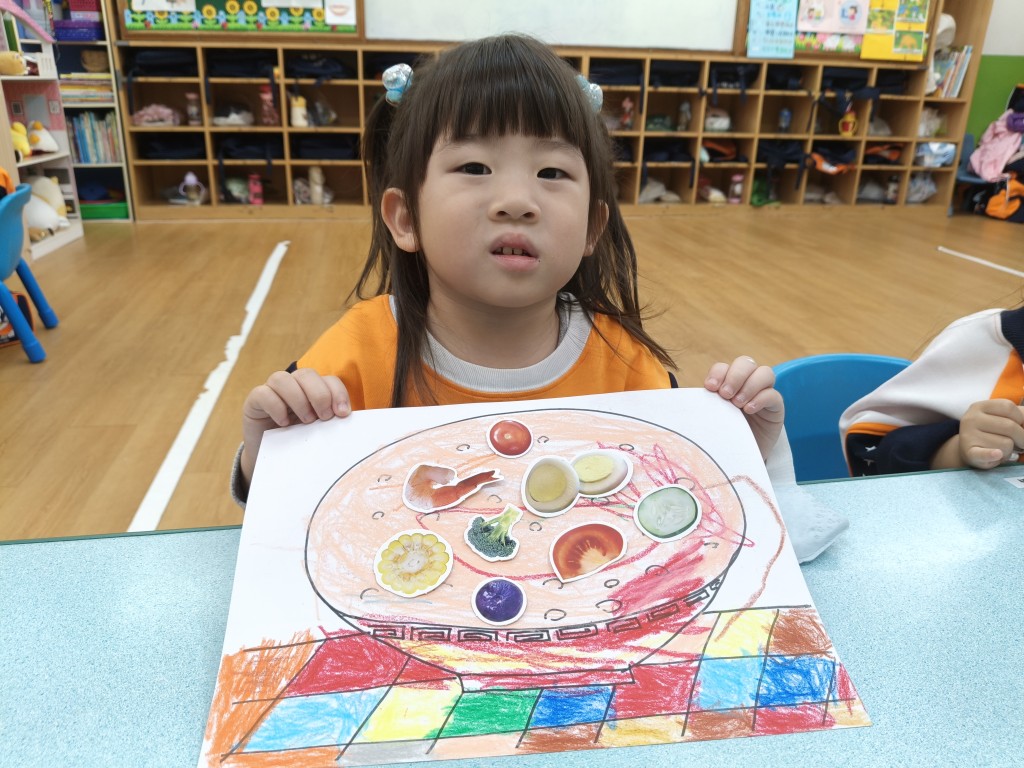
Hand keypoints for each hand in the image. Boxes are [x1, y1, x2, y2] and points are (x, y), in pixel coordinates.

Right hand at [240, 368, 351, 486]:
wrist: (271, 461)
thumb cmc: (299, 443)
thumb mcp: (319, 431)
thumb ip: (330, 420)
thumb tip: (347, 417)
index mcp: (313, 390)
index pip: (328, 380)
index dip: (338, 393)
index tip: (342, 414)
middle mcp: (293, 386)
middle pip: (306, 374)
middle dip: (319, 394)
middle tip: (324, 417)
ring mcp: (272, 391)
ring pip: (282, 378)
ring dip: (298, 398)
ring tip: (306, 420)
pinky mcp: (254, 401)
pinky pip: (263, 393)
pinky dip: (275, 406)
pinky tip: (283, 423)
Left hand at [704, 355, 784, 460]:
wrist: (738, 461)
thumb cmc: (721, 437)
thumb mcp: (710, 418)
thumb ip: (705, 404)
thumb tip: (687, 399)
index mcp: (727, 384)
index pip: (724, 367)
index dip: (718, 373)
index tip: (709, 387)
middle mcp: (747, 385)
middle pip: (746, 363)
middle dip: (735, 375)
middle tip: (725, 395)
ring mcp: (763, 394)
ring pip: (765, 372)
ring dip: (749, 385)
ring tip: (738, 404)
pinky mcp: (776, 408)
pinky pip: (774, 394)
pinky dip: (761, 398)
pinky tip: (749, 410)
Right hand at [947, 399, 1023, 469]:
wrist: (967, 449)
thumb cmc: (989, 432)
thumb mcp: (999, 417)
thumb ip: (1017, 414)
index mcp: (980, 406)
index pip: (1008, 407)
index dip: (1020, 418)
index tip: (1017, 425)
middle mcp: (971, 419)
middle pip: (1009, 426)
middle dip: (1021, 437)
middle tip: (1019, 443)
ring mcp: (968, 436)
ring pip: (1006, 443)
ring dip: (1009, 450)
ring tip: (1001, 450)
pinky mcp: (969, 453)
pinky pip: (984, 454)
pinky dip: (991, 454)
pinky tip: (997, 453)